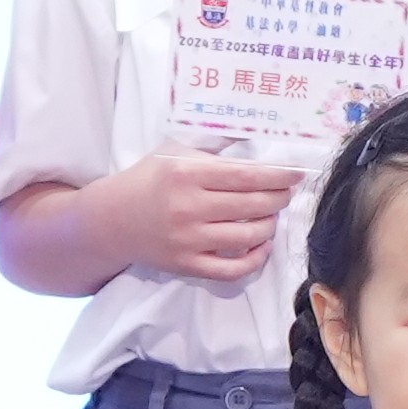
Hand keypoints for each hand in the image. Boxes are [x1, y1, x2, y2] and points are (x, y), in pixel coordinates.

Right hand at [107, 150, 306, 286]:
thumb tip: (256, 140)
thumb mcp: (175, 152)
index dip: (279, 176)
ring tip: (271, 215)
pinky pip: (233, 269)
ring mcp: (188, 240)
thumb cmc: (148, 179)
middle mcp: (189, 207)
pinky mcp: (186, 265)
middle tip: (285, 193)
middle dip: (278, 198)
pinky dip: (255, 258)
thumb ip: (213, 148)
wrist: (111, 220)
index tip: (296, 175)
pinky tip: (262, 245)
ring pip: (249, 235)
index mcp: (187, 173)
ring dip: (270, 224)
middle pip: (253, 204)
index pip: (247, 175)